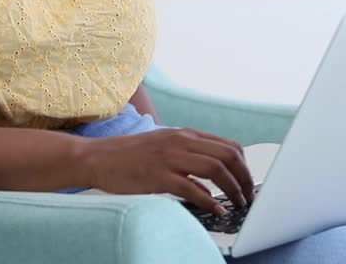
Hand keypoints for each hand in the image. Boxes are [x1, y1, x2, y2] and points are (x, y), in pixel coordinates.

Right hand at [79, 128, 254, 213]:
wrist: (97, 157)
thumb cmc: (128, 156)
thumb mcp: (164, 147)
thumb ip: (188, 157)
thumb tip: (212, 183)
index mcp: (185, 134)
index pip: (228, 145)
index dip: (244, 166)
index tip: (247, 182)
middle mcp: (180, 141)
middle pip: (227, 155)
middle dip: (244, 178)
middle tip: (248, 196)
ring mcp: (169, 157)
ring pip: (215, 168)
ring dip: (232, 189)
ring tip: (237, 204)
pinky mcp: (158, 176)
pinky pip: (192, 188)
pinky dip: (209, 201)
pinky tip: (215, 210)